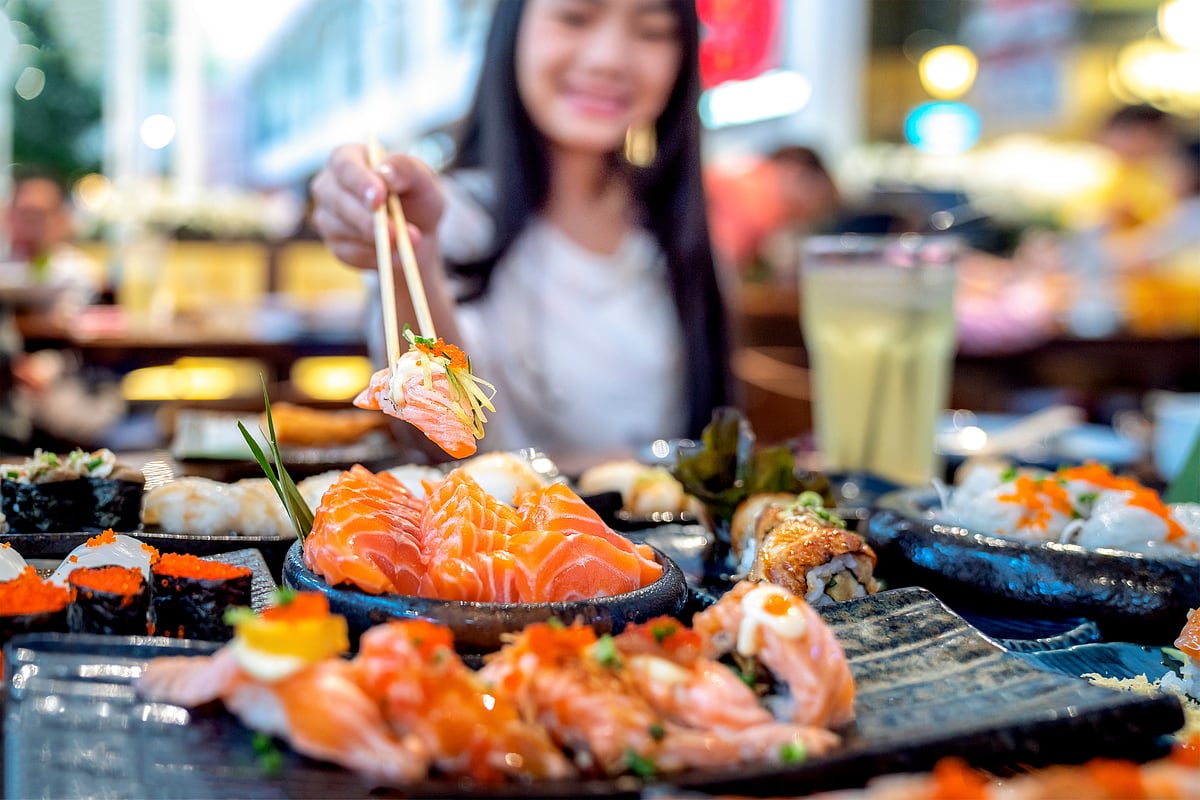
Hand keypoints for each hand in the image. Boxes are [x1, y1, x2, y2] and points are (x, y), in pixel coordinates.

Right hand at [309, 144, 445, 270]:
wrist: (419, 232)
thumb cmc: (416, 195)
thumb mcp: (422, 178)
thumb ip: (406, 169)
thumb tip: (385, 173)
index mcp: (347, 158)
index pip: (344, 165)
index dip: (360, 182)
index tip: (379, 198)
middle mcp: (329, 185)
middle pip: (336, 199)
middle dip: (367, 218)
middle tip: (395, 232)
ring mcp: (327, 216)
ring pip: (341, 229)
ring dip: (376, 240)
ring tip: (408, 243)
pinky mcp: (335, 245)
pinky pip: (349, 253)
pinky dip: (375, 256)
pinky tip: (397, 254)